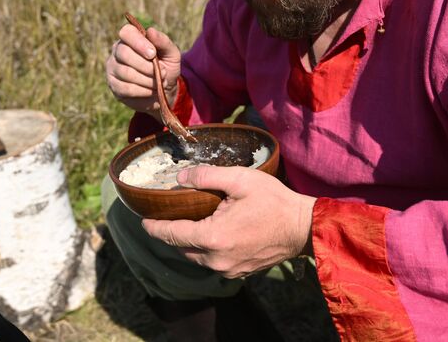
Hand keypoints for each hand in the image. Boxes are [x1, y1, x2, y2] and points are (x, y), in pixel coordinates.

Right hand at [106, 23, 180, 117]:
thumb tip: (150, 31)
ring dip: (148, 80)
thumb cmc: (166, 68)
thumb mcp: (171, 54)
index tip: (153, 54)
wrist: (163, 92)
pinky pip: (126, 88)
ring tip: (160, 82)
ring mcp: (113, 68)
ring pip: (126, 72)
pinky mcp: (114, 85)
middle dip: (147, 66)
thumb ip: (163, 42)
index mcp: (131, 38)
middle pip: (124, 53)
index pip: (126, 32)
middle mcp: (117, 50)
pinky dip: (143, 91)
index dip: (139, 43)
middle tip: (163, 73)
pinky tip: (152, 91)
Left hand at [142, 165, 315, 278]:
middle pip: (182, 248)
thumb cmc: (274, 201)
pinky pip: (213, 262)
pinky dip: (207, 249)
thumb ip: (207, 177)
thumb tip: (181, 177)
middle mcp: (216, 259)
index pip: (172, 235)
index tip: (144, 221)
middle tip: (167, 216)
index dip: (155, 227)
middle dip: (172, 234)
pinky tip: (212, 233)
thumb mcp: (239, 179)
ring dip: (190, 242)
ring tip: (189, 223)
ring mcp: (228, 269)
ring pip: (196, 257)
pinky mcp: (239, 271)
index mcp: (213, 237)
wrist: (303, 227)